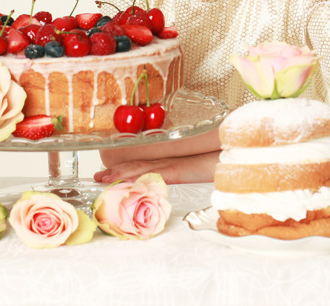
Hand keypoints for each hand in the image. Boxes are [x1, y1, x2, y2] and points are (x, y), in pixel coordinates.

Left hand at [93, 151, 218, 184]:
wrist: (232, 147)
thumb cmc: (219, 156)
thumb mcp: (199, 166)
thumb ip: (187, 167)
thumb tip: (176, 174)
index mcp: (171, 159)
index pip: (143, 162)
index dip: (124, 166)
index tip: (108, 172)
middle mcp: (168, 158)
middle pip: (137, 163)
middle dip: (115, 170)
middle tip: (97, 176)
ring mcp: (173, 162)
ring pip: (142, 167)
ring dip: (121, 173)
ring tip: (103, 178)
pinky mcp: (179, 169)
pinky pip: (157, 174)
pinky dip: (141, 177)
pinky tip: (128, 182)